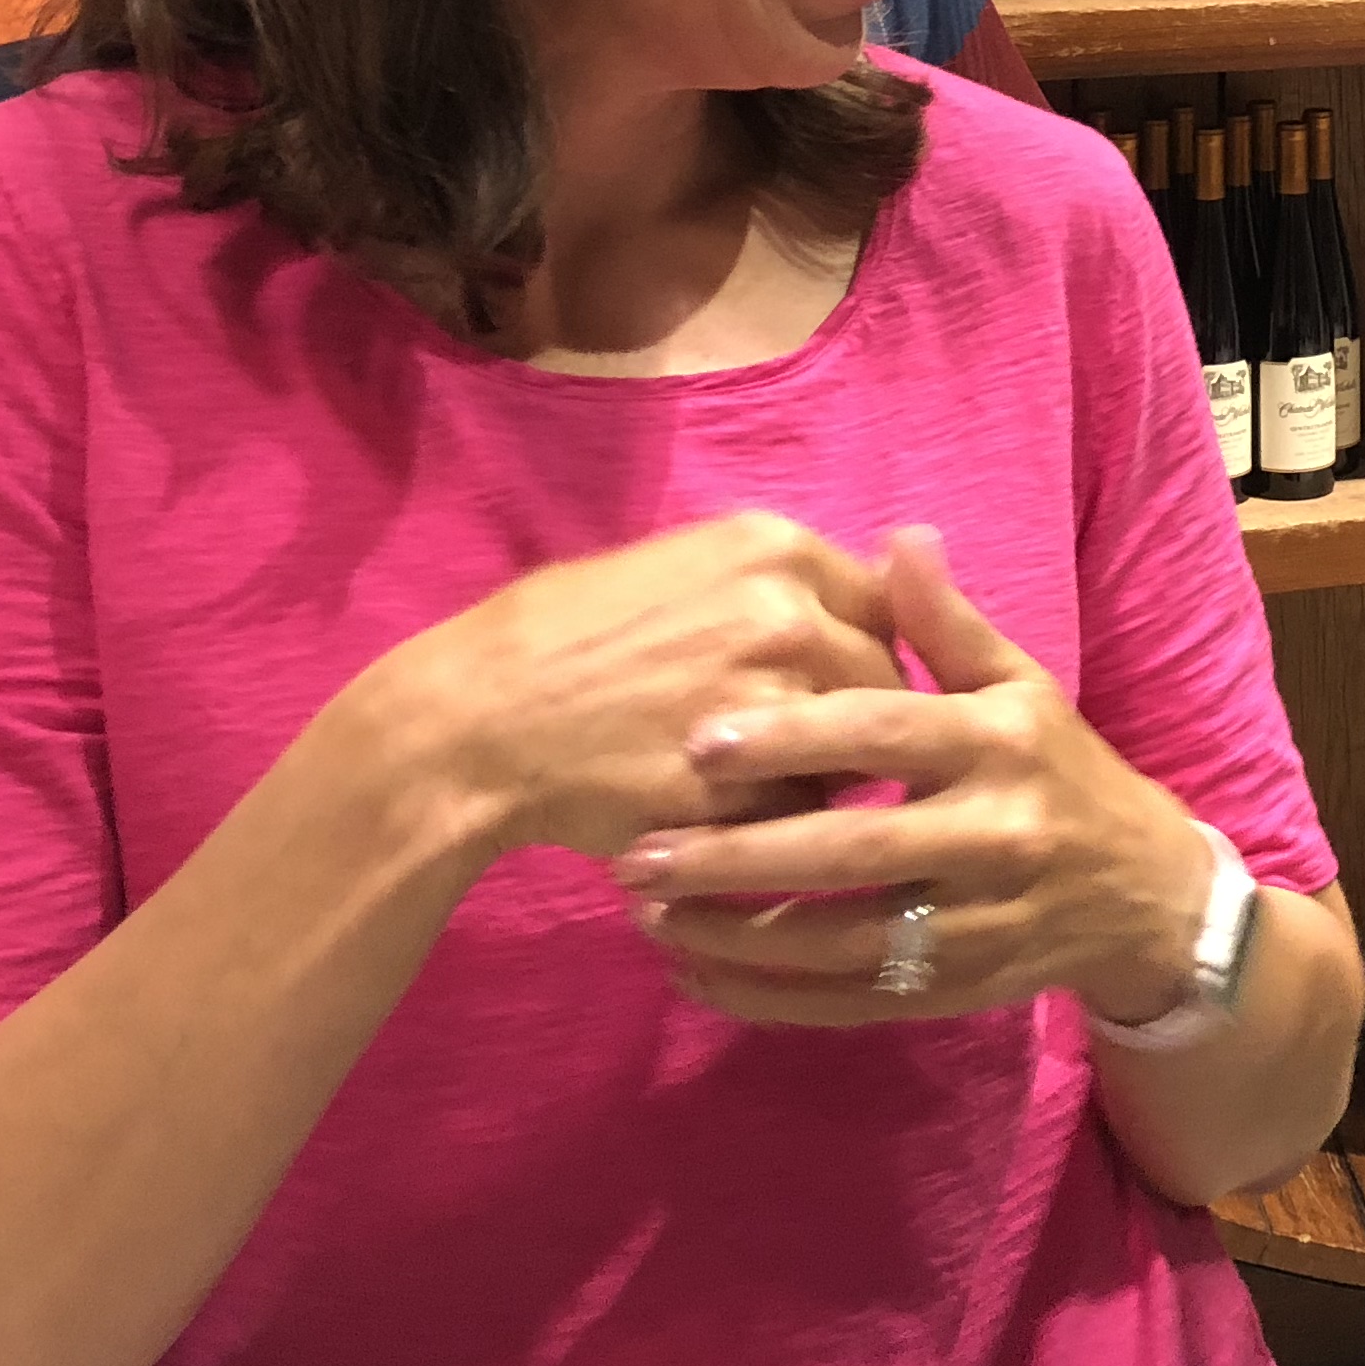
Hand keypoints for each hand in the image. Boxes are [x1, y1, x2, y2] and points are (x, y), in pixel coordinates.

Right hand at [339, 510, 903, 864]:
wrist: (478, 721)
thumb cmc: (561, 641)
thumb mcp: (677, 571)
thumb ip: (772, 583)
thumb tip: (860, 596)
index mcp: (774, 546)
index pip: (885, 600)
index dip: (867, 647)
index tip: (841, 681)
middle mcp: (789, 608)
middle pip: (886, 674)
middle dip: (856, 714)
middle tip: (802, 744)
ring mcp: (775, 693)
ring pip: (859, 746)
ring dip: (828, 771)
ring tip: (760, 779)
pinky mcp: (752, 779)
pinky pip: (810, 808)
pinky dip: (782, 819)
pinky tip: (725, 812)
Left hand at [613, 526, 1210, 1030]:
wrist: (1144, 890)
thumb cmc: (1059, 768)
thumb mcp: (1019, 686)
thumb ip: (947, 625)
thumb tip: (898, 537)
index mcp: (1001, 744)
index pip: (887, 736)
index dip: (794, 739)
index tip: (700, 740)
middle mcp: (993, 835)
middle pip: (852, 851)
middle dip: (738, 856)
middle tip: (638, 852)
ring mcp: (976, 924)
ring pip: (841, 941)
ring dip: (736, 935)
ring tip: (649, 911)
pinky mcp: (956, 993)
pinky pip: (848, 1004)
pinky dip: (766, 997)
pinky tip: (693, 972)